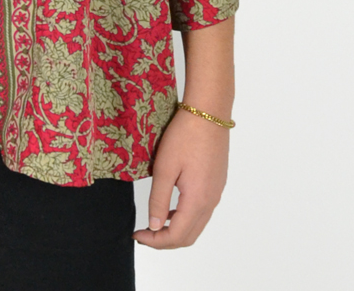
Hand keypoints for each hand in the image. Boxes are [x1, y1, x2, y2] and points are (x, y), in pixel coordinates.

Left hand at [133, 107, 229, 248]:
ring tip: (154, 222)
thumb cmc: (185, 135)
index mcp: (198, 200)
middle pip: (189, 236)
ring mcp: (216, 193)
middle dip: (165, 240)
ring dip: (176, 229)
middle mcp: (211, 201)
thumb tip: (154, 226)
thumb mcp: (164, 167)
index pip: (177, 236)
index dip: (156, 242)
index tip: (137, 235)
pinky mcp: (216, 183)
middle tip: (144, 234)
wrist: (208, 112)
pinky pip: (202, 211)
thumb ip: (159, 199)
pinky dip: (185, 217)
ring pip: (197, 225)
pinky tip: (170, 207)